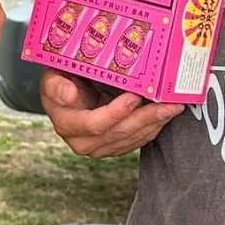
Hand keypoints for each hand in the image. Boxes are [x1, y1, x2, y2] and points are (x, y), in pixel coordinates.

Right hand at [42, 70, 182, 157]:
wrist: (66, 92)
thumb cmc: (61, 80)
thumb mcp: (52, 77)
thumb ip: (57, 86)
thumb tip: (69, 95)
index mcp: (67, 124)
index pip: (94, 124)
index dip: (115, 112)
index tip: (133, 97)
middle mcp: (82, 142)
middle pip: (119, 133)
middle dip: (145, 118)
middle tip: (166, 105)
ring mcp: (100, 147)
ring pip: (131, 139)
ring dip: (154, 123)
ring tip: (172, 107)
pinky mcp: (114, 147)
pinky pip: (137, 141)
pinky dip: (153, 128)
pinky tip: (165, 115)